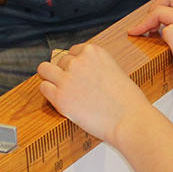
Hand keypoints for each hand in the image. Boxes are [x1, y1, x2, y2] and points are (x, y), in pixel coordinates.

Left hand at [38, 43, 158, 146]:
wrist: (129, 119)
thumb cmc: (127, 100)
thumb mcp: (114, 71)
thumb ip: (96, 67)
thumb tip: (83, 73)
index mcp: (93, 51)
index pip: (73, 51)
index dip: (75, 64)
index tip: (79, 74)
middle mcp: (78, 61)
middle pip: (60, 61)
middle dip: (65, 72)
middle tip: (73, 86)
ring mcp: (67, 78)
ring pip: (44, 70)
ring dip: (50, 78)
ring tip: (59, 89)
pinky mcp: (59, 97)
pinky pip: (43, 87)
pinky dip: (48, 93)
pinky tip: (59, 99)